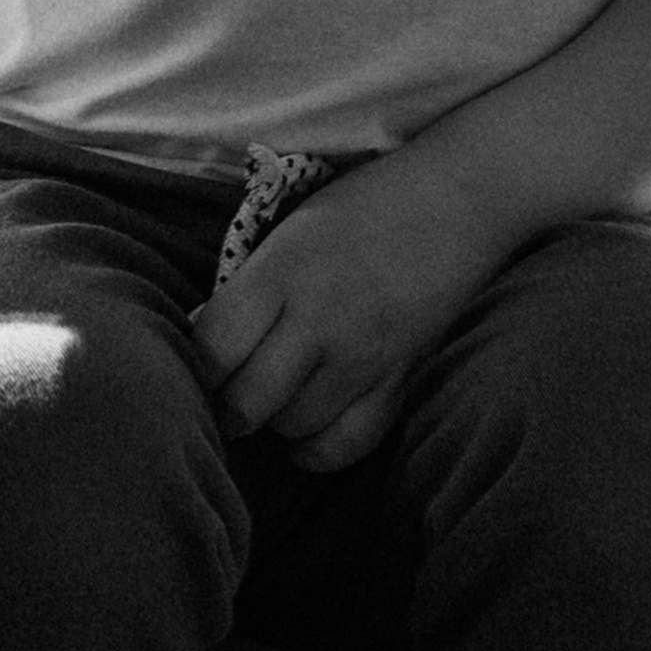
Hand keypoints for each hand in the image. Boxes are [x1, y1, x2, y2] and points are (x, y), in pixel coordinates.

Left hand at [192, 148, 513, 472]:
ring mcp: (364, 356)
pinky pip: (347, 443)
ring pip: (293, 427)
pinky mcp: (401, 381)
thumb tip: (197, 339)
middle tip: (226, 395)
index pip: (213, 348)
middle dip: (226, 405)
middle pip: (248, 400)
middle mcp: (321, 319)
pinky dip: (316, 450)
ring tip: (269, 401)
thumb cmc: (361, 208)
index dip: (194, 368)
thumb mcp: (290, 231)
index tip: (198, 366)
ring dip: (271, 422)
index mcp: (283, 271)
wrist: (456, 201)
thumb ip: (248, 287)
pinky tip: (304, 433)